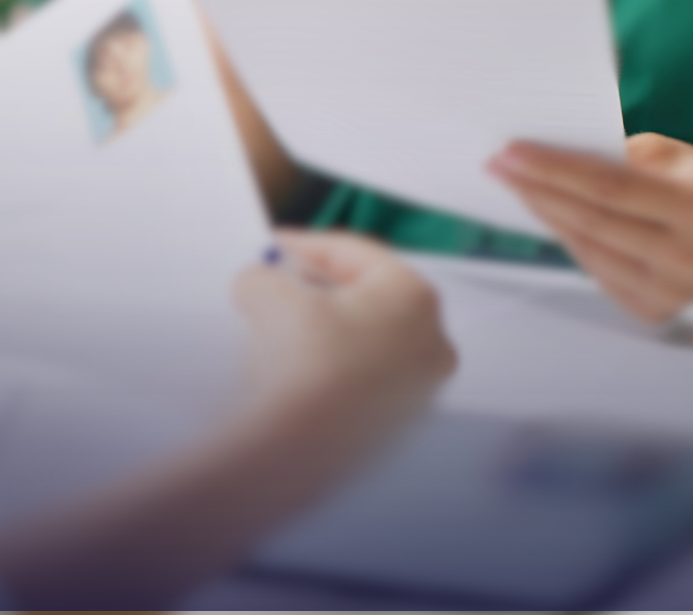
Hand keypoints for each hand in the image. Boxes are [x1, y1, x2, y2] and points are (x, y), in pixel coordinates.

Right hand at [232, 230, 455, 423]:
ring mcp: (418, 389)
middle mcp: (430, 342)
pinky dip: (331, 370)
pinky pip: (361, 381)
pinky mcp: (396, 425)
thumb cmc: (305, 371)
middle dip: (318, 289)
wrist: (298, 448)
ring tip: (279, 332)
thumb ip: (265, 277)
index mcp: (413, 296)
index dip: (304, 245)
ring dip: (325, 331)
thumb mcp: (268, 295)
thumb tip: (262, 284)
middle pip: (366, 297)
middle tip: (277, 286)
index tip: (275, 248)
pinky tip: (293, 373)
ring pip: (365, 341)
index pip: (353, 252)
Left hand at [491, 134, 692, 322]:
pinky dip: (567, 240)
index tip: (511, 151)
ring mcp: (670, 293)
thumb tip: (556, 150)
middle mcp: (685, 257)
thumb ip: (626, 153)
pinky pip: (595, 270)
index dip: (554, 170)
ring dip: (544, 215)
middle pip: (590, 221)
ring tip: (513, 185)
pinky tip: (547, 215)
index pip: (609, 188)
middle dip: (536, 190)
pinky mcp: (654, 312)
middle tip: (496, 165)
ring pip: (586, 249)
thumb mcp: (683, 158)